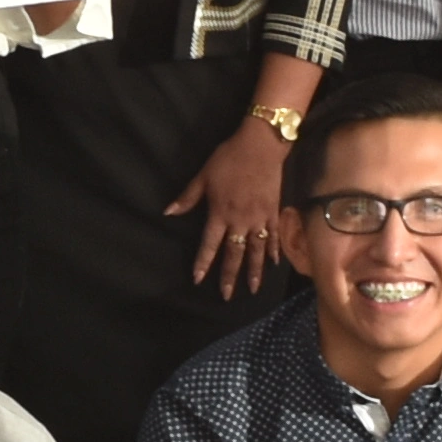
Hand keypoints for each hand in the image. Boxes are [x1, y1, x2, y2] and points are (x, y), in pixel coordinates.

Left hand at [170, 115, 296, 297]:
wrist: (261, 145)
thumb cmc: (229, 158)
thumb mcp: (204, 175)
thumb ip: (188, 197)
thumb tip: (168, 212)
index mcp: (220, 212)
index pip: (210, 244)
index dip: (203, 262)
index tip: (198, 279)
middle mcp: (240, 220)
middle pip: (234, 253)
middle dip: (229, 276)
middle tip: (227, 296)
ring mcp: (259, 218)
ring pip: (256, 250)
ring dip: (254, 271)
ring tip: (253, 290)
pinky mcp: (273, 211)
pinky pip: (273, 236)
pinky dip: (273, 250)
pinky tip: (273, 264)